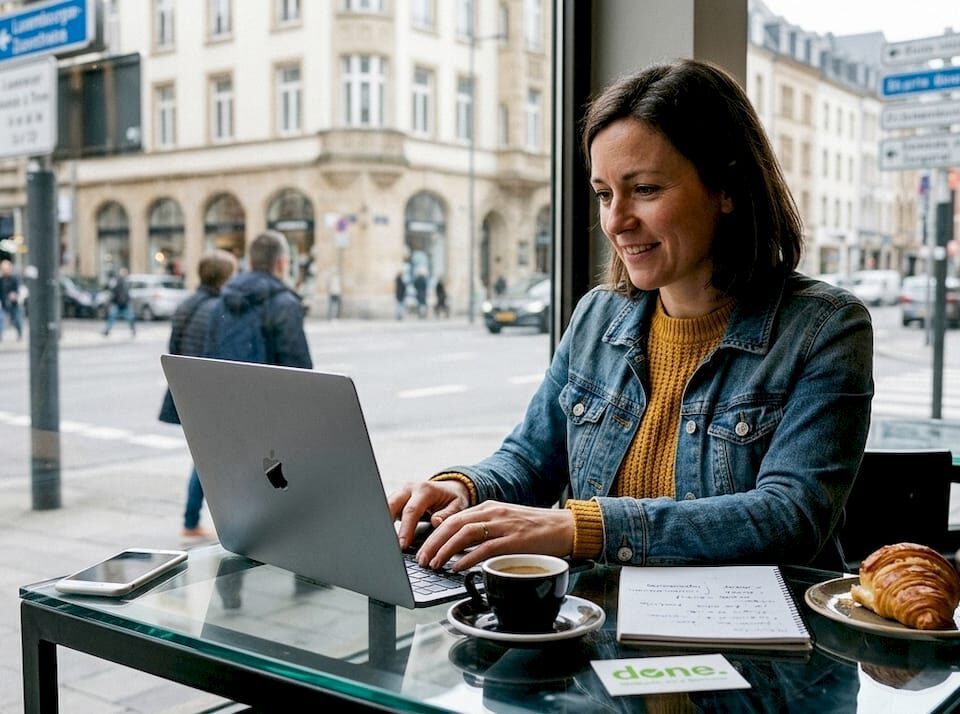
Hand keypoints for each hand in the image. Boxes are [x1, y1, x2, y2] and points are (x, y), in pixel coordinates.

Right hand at [388, 480, 471, 550]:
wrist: (450, 488)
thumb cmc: (453, 498)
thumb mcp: (457, 506)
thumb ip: (447, 514)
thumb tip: (436, 522)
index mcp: (425, 490)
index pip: (411, 510)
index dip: (406, 529)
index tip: (402, 544)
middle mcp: (410, 488)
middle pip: (392, 504)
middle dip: (387, 524)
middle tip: (389, 544)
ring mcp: (402, 492)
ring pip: (387, 505)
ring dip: (384, 522)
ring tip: (385, 540)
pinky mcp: (398, 498)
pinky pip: (388, 508)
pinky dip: (386, 520)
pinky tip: (386, 534)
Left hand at [417, 500, 574, 571]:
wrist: (566, 527)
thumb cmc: (537, 529)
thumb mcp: (506, 522)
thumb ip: (486, 528)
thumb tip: (462, 546)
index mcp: (489, 508)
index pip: (454, 518)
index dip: (435, 534)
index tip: (424, 548)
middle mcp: (493, 513)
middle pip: (453, 524)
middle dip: (433, 542)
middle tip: (422, 559)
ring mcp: (503, 525)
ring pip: (464, 534)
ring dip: (445, 550)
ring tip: (435, 564)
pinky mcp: (514, 540)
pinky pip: (484, 548)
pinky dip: (467, 557)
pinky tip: (457, 567)